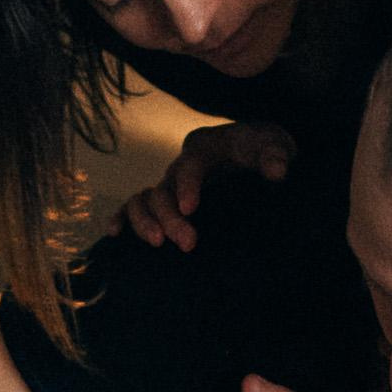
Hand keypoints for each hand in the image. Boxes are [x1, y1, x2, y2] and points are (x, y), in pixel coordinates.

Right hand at [106, 124, 295, 250]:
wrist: (256, 155)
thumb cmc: (264, 150)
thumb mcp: (275, 146)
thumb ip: (275, 155)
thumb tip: (276, 172)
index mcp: (205, 147)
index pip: (190, 164)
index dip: (187, 185)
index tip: (190, 209)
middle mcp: (181, 165)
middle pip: (164, 188)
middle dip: (171, 216)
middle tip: (189, 244)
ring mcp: (170, 185)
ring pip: (144, 198)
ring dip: (144, 221)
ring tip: (157, 244)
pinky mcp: (167, 201)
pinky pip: (136, 207)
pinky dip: (122, 218)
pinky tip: (115, 235)